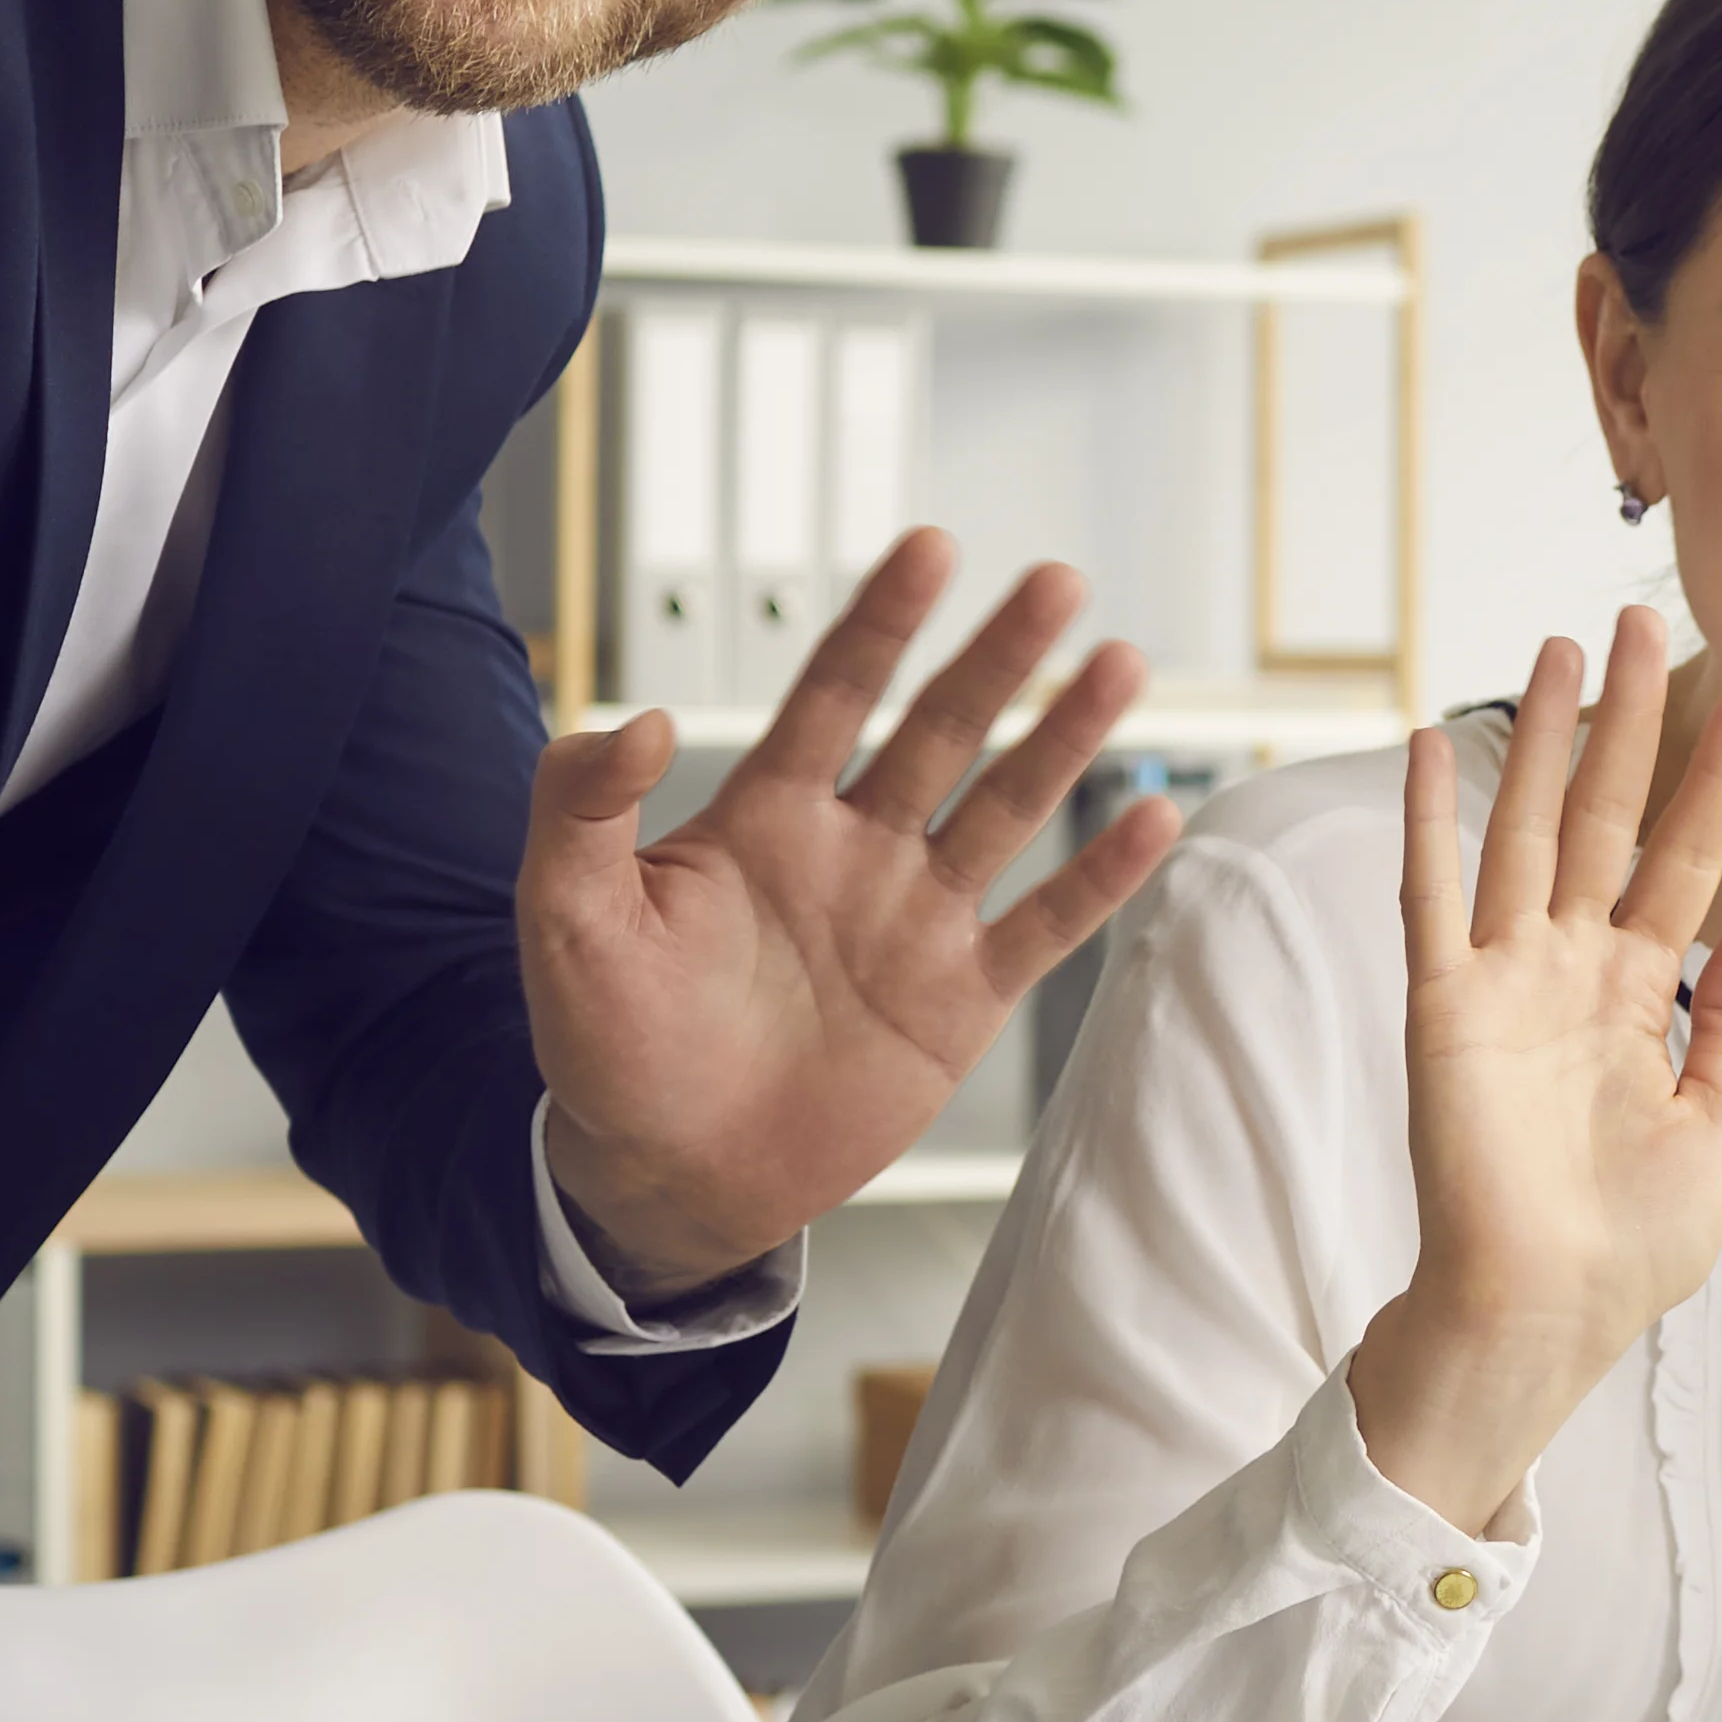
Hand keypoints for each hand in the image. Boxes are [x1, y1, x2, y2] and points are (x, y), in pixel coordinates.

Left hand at [527, 531, 1175, 1291]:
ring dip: (1064, 737)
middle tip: (1057, 582)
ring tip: (1120, 663)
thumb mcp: (566, 918)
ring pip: (1008, 808)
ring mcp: (917, 920)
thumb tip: (635, 717)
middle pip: (943, 732)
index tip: (930, 547)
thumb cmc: (608, 1044)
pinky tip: (1155, 818)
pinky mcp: (962, 999)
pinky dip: (1102, 876)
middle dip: (999, 656)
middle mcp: (857, 850)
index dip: (882, 623)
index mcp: (767, 816)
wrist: (669, 1174)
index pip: (835, 695)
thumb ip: (582, 809)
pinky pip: (1045, 925)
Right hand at [1343, 614, 1721, 1531]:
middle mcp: (1572, 970)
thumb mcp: (1718, 1125)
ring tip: (1563, 647)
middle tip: (1642, 620)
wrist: (1548, 1315)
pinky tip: (1438, 741)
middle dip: (1630, 720)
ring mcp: (1506, 981)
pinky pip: (1435, 896)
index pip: (1689, 857)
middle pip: (1607, 817)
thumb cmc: (1629, 1246)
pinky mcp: (1445, 1007)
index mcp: (1641, 996)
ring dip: (1544, 740)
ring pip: (1527, 830)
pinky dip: (1434, 819)